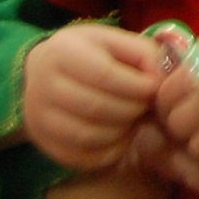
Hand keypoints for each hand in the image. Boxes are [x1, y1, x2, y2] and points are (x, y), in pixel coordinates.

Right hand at [23, 23, 164, 168]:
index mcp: (63, 52)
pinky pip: (80, 157)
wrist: (48, 70)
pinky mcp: (43, 142)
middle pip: (96, 107)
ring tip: (133, 118)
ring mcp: (38, 117)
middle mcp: (42, 85)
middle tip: (145, 105)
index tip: (153, 88)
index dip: (137, 86)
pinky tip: (119, 136)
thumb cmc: (93, 54)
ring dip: (122, 131)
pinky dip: (108, 151)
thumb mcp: (119, 41)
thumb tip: (161, 80)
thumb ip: (145, 54)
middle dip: (132, 109)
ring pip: (88, 136)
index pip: (104, 75)